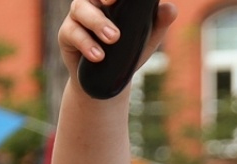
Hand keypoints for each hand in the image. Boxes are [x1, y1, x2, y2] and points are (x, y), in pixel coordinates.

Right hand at [58, 0, 175, 77]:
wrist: (108, 82)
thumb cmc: (128, 52)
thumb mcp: (146, 38)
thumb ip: (159, 22)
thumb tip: (170, 9)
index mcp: (111, 0)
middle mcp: (93, 3)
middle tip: (112, 5)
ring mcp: (77, 17)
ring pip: (80, 9)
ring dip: (97, 22)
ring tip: (113, 39)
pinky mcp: (66, 34)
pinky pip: (72, 33)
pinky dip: (86, 44)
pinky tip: (98, 56)